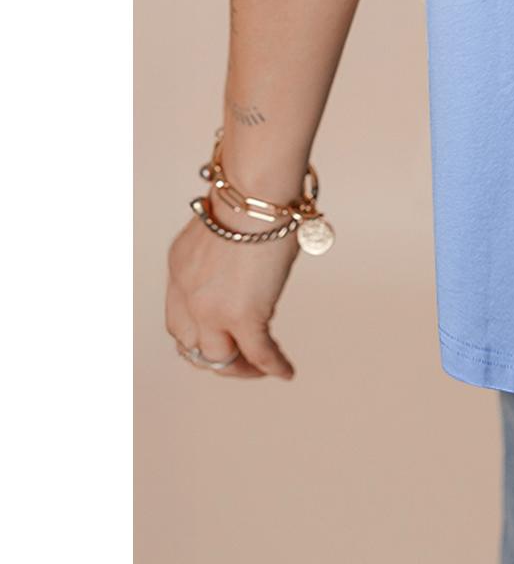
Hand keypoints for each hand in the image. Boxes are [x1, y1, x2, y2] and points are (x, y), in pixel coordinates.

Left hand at [165, 205, 297, 380]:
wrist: (255, 192)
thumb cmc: (251, 195)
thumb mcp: (224, 227)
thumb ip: (228, 250)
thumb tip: (254, 261)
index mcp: (180, 267)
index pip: (179, 317)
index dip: (198, 333)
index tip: (220, 334)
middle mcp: (187, 293)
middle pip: (191, 345)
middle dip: (215, 357)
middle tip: (238, 360)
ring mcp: (211, 309)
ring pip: (218, 358)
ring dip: (240, 368)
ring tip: (259, 369)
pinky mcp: (242, 315)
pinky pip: (257, 353)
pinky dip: (272, 366)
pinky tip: (285, 371)